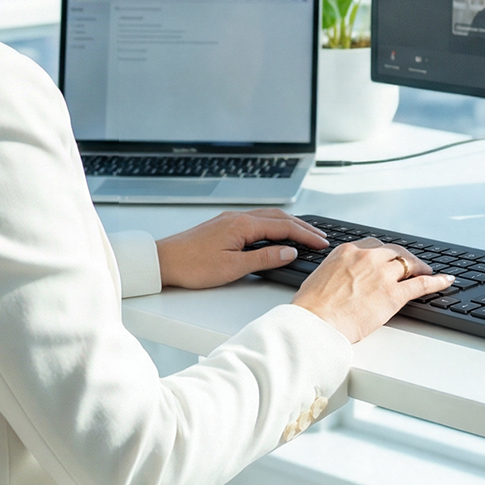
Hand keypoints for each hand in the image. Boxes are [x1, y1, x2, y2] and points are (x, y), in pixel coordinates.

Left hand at [156, 209, 329, 288]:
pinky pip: (256, 219)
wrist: (162, 261)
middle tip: (321, 237)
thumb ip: (264, 258)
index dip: (306, 236)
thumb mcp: (233, 267)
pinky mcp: (223, 225)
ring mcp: (230, 219)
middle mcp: (238, 217)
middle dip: (302, 227)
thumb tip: (289, 251)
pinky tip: (276, 232)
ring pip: (268, 217)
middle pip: (279, 218)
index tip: (322, 243)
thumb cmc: (192, 266)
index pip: (284, 228)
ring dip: (289, 224)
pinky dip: (273, 224)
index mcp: (243, 225)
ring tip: (305, 233)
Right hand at [292, 238, 455, 342]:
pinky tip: (445, 280)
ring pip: (409, 264)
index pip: (374, 245)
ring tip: (427, 272)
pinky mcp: (394, 295)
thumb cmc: (312, 307)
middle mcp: (367, 258)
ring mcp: (383, 275)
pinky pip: (421, 284)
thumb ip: (335, 272)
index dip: (385, 253)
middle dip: (404, 258)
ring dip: (420, 268)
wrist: (316, 322)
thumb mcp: (320, 277)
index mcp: (347, 252)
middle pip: (394, 252)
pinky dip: (436, 281)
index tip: (388, 258)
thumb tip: (339, 278)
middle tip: (410, 265)